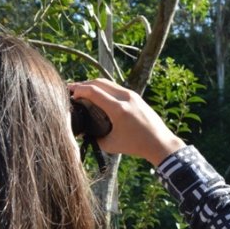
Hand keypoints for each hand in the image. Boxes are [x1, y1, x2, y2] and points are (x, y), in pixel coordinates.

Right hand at [68, 79, 184, 164]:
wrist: (160, 142)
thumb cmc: (136, 146)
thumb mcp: (111, 144)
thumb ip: (94, 138)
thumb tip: (81, 133)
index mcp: (119, 109)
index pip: (93, 91)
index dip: (78, 90)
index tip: (69, 94)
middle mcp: (126, 97)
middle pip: (99, 82)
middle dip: (83, 84)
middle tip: (71, 90)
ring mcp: (132, 95)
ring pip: (108, 83)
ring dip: (94, 85)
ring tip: (82, 91)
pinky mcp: (136, 96)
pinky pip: (116, 87)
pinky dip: (104, 88)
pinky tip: (98, 94)